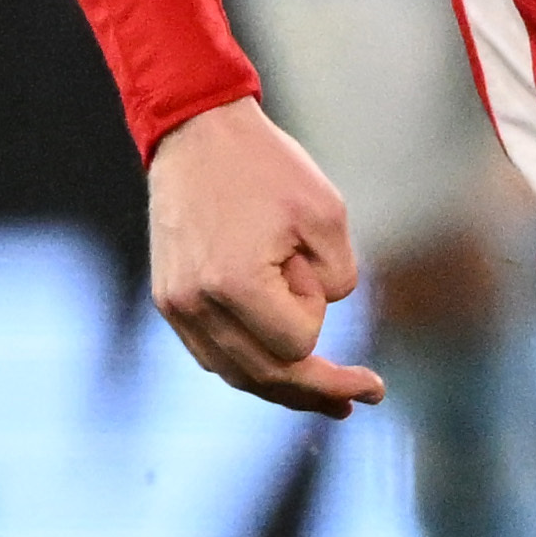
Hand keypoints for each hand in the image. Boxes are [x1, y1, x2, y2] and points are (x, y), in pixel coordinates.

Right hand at [147, 99, 383, 414]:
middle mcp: (195, 305)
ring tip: (331, 402)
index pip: (298, 342)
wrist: (196, 134)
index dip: (317, 312)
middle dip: (319, 390)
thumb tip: (314, 325)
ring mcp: (175, 306)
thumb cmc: (268, 169)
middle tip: (367, 398)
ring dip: (285, 389)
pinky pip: (212, 353)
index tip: (312, 266)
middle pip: (266, 374)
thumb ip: (336, 278)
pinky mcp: (169, 299)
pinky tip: (282, 372)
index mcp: (235, 284)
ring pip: (236, 373)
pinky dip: (249, 366)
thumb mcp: (327, 215)